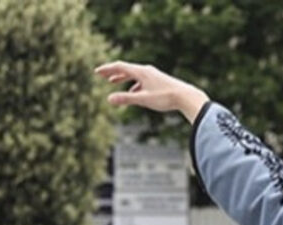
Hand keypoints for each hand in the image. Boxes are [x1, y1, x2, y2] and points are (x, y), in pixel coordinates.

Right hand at [95, 61, 209, 121]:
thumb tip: (108, 99)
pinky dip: (132, 84)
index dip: (107, 69)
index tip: (97, 72)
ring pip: (133, 74)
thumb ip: (125, 99)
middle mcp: (146, 71)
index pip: (120, 67)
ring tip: (112, 82)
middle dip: (112, 72)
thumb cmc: (165, 97)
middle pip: (126, 69)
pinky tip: (132, 92)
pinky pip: (141, 80)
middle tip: (101, 75)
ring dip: (122, 77)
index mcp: (141, 72)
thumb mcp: (143, 99)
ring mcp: (152, 75)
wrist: (185, 96)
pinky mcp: (157, 81)